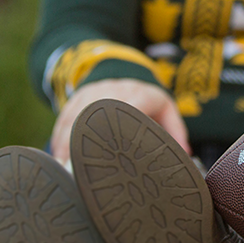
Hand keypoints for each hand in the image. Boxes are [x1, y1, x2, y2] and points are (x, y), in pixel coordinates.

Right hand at [49, 78, 190, 162]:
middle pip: (96, 116)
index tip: (108, 154)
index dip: (117, 131)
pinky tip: (58, 156)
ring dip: (68, 143)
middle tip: (79, 170)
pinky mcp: (78, 95)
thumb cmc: (149, 101)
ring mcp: (94, 90)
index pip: (129, 110)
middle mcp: (115, 88)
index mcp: (140, 93)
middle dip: (86, 142)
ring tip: (65, 168)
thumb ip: (175, 131)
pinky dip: (60, 136)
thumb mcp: (165, 110)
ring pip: (76, 117)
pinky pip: (65, 116)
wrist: (127, 72)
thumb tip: (185, 155)